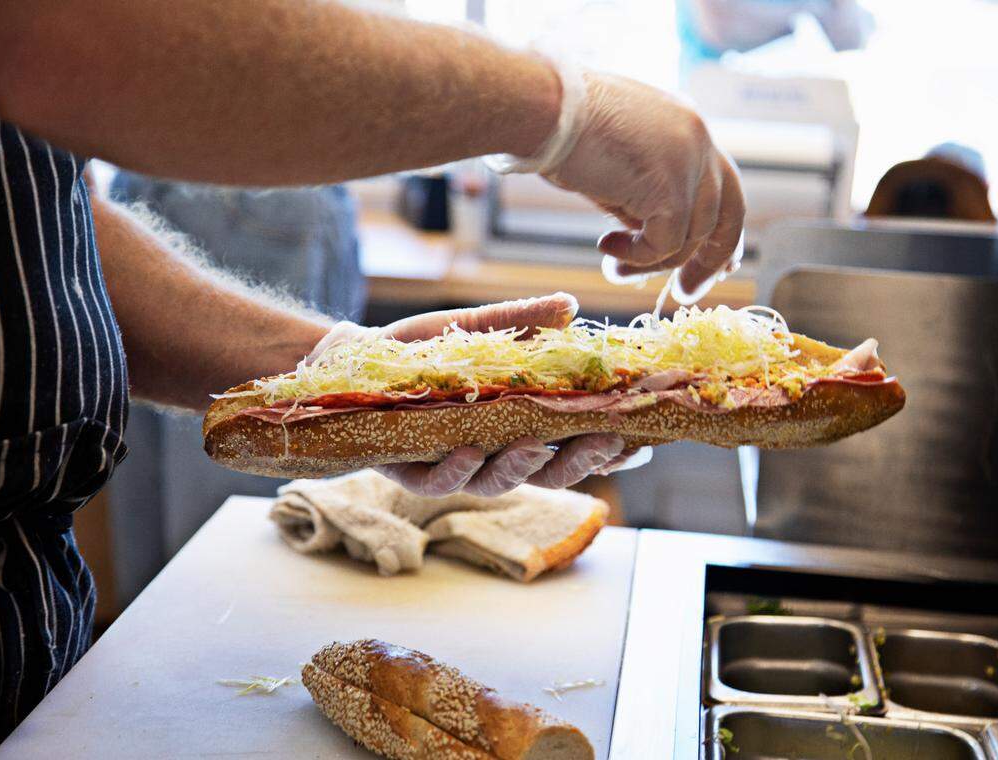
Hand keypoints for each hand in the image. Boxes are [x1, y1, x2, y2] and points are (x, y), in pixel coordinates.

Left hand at [308, 293, 651, 496]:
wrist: (354, 362)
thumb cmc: (424, 351)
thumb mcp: (478, 331)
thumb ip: (523, 322)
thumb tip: (571, 306)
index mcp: (517, 424)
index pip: (572, 443)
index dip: (608, 449)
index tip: (643, 442)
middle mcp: (492, 451)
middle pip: (548, 472)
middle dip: (580, 461)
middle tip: (607, 441)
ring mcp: (453, 465)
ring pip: (496, 483)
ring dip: (521, 468)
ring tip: (536, 446)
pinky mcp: (410, 470)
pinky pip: (437, 480)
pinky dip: (454, 469)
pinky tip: (466, 450)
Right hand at [505, 67, 745, 301]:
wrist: (544, 108)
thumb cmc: (560, 127)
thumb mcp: (617, 158)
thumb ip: (643, 187)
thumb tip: (649, 232)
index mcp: (686, 125)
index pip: (723, 183)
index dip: (721, 228)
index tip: (717, 264)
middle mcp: (697, 138)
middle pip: (729, 212)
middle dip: (710, 260)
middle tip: (684, 292)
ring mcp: (689, 161)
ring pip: (693, 236)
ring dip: (651, 262)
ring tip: (614, 267)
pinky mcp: (670, 187)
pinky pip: (666, 244)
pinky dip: (636, 257)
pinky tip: (606, 247)